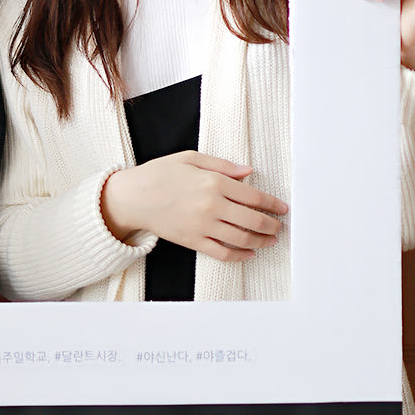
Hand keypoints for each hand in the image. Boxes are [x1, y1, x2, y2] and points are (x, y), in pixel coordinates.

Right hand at [100, 150, 287, 262]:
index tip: (282, 208)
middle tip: (280, 226)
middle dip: (272, 225)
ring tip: (270, 240)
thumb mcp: (190, 158)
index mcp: (213, 182)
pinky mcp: (193, 241)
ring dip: (261, 241)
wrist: (132, 197)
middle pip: (253, 220)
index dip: (273, 204)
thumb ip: (222, 165)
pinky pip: (223, 253)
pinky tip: (249, 253)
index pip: (254, 196)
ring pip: (242, 239)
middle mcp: (211, 206)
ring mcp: (203, 226)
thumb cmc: (159, 174)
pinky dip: (240, 256)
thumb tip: (248, 172)